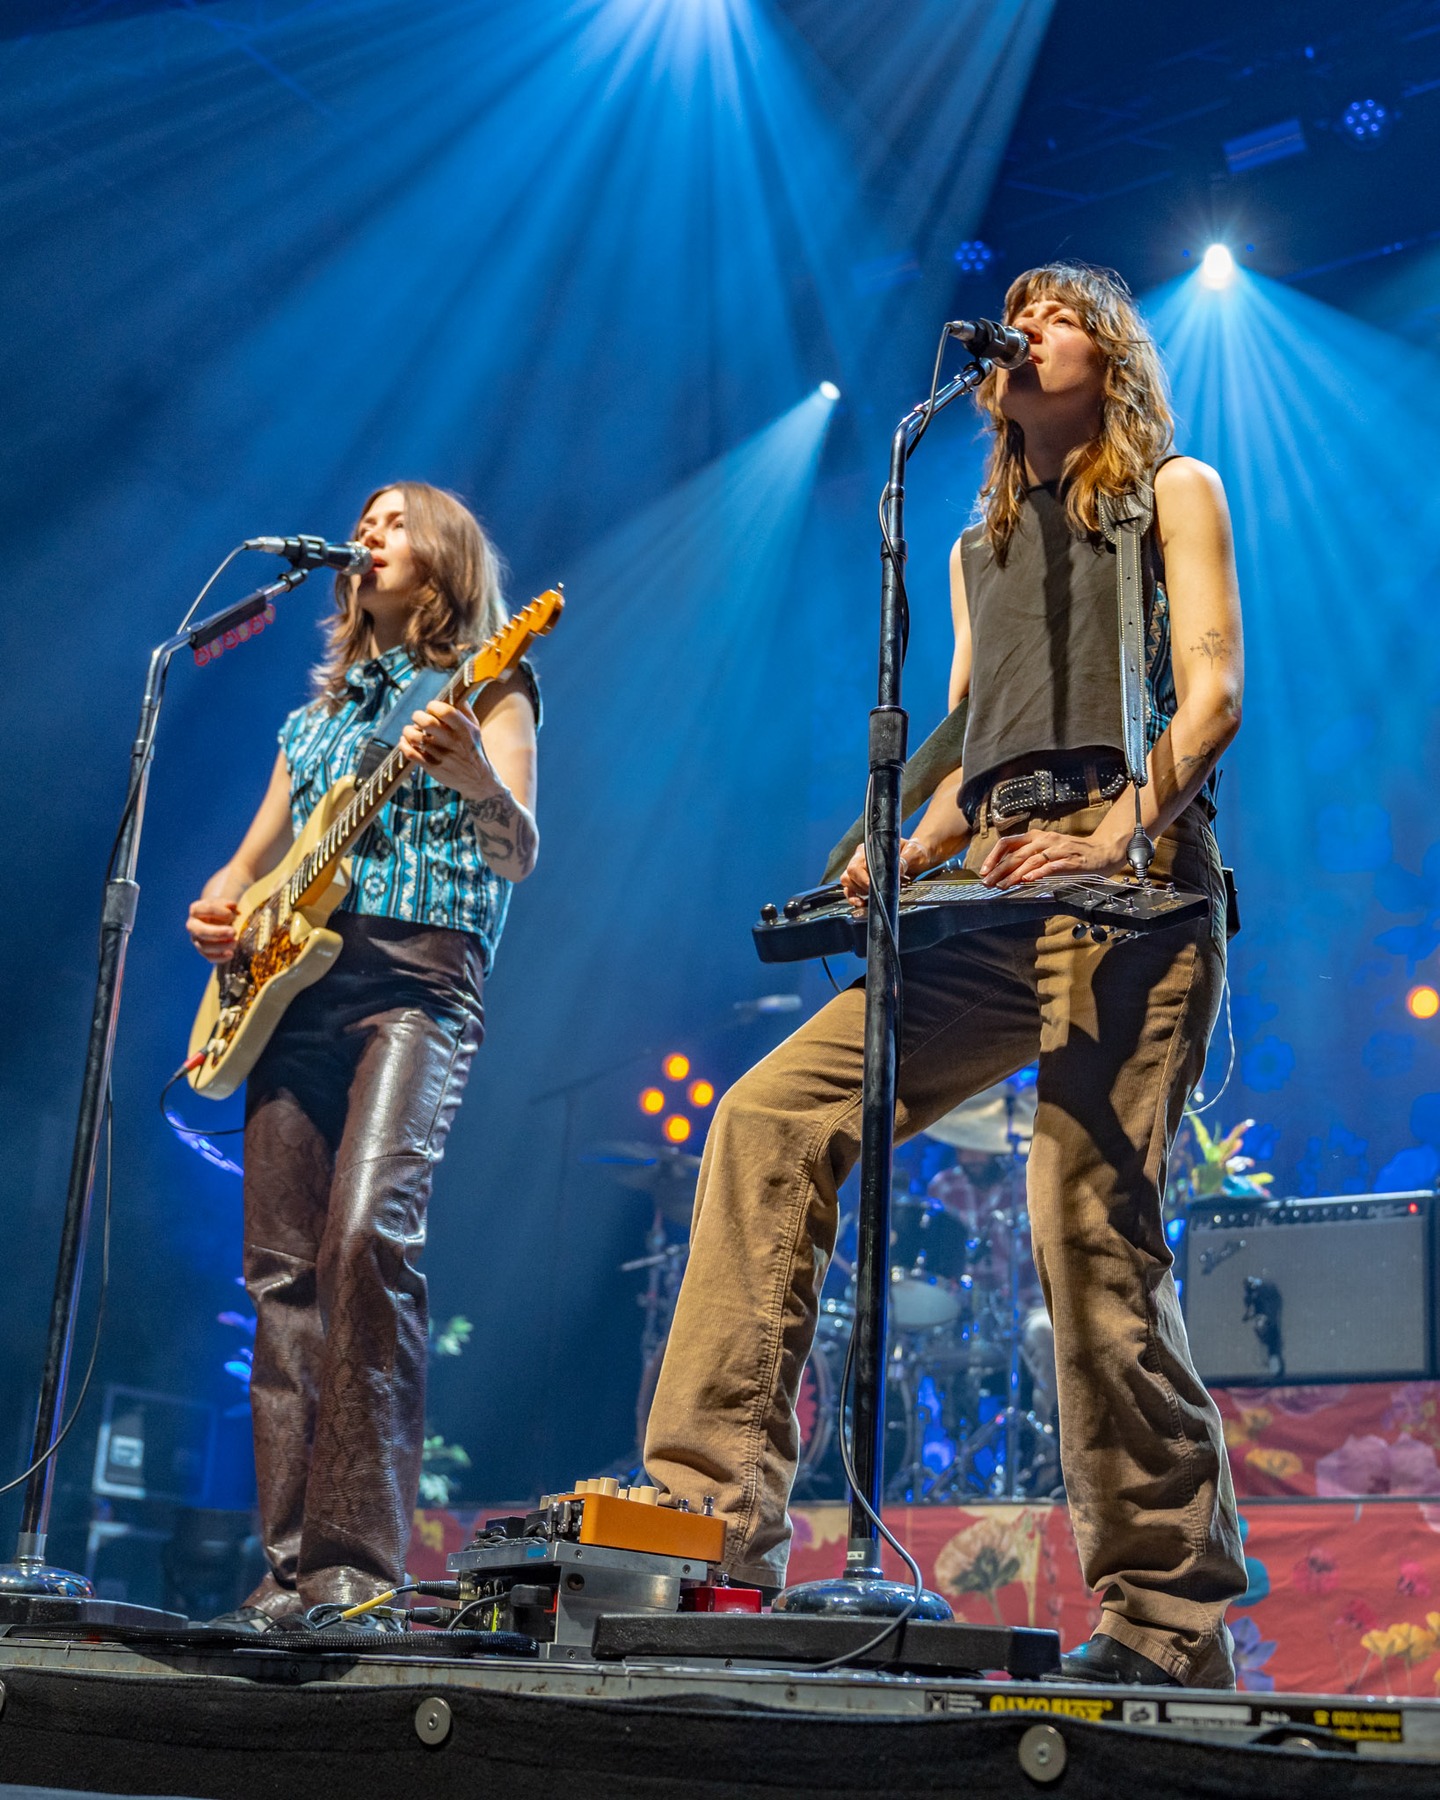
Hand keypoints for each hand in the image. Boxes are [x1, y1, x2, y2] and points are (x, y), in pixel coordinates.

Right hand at [187, 897, 238, 963]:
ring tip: (235, 943)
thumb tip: (232, 906)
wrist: (217, 917)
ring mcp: (196, 939)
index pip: (205, 910)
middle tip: (234, 932)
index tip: (233, 914)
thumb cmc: (221, 909)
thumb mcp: (224, 903)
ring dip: (221, 946)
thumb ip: (228, 904)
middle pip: (201, 931)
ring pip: (204, 947)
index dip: (219, 912)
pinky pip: (208, 957)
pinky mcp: (202, 950)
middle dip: (218, 933)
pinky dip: (220, 958)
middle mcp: (193, 925)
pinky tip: (231, 954)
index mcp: (196, 910)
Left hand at [399, 698, 498, 800]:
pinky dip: (404, 744)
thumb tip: (453, 693)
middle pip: (426, 722)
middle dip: (417, 716)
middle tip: (418, 718)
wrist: (477, 779)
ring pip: (414, 737)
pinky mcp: (432, 768)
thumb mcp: (475, 728)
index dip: (433, 705)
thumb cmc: (473, 749)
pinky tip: (405, 741)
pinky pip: (410, 753)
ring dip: (408, 730)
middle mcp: (452, 742)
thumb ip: (464, 710)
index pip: (444, 711)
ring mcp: (441, 756)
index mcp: (464, 730)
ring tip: (410, 730)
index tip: (431, 708)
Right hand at [840, 837, 929, 905]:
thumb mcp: (914, 853)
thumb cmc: (915, 852)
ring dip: (857, 892)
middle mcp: (862, 857)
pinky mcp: (862, 880)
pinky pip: (850, 890)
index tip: (876, 887)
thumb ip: (904, 861)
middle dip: (862, 887)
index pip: (858, 863)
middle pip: (850, 873)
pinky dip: (854, 898)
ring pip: (847, 881)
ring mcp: (860, 869)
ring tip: (872, 898)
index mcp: (871, 848)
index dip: (864, 878)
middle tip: (877, 893)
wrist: (918, 858)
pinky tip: (862, 903)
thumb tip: (896, 871)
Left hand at [979, 826, 1127, 886]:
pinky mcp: (1070, 860)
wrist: (1102, 851)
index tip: (984, 871)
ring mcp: (1058, 849)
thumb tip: (1004, 871)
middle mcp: (1045, 840)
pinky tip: (1028, 880)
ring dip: (1014, 874)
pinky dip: (1039, 873)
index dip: (994, 856)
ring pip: (1031, 861)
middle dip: (999, 870)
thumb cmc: (1072, 853)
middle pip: (1016, 854)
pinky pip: (1052, 866)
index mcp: (1036, 837)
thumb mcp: (1046, 850)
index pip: (1008, 843)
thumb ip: (1028, 857)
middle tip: (988, 883)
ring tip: (1003, 885)